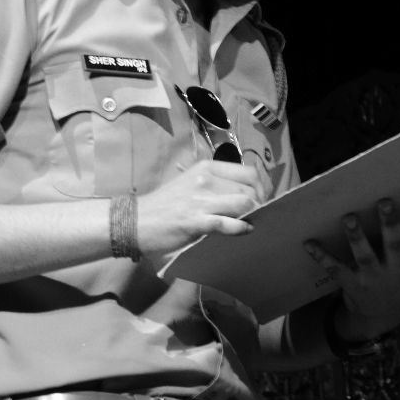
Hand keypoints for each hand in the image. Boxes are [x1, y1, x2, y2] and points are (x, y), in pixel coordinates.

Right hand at [138, 160, 264, 264]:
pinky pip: (229, 223)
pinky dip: (241, 228)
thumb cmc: (166, 204)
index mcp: (206, 168)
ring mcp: (201, 200)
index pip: (249, 172)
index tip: (262, 199)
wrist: (136, 220)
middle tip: (260, 215)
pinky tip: (244, 231)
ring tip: (251, 223)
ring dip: (253, 215)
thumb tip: (246, 193)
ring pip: (244, 203)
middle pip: (250, 188)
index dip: (261, 187)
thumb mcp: (191, 183)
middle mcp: (206, 180)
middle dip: (261, 203)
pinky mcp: (196, 221)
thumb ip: (216, 184)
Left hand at [303, 194, 399, 340]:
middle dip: (390, 224)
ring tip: (348, 217)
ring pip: (364, 254)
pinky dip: (320, 255)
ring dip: (356, 236)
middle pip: (395, 244)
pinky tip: (308, 242)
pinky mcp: (351, 282)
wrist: (380, 317)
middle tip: (384, 201)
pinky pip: (335, 268)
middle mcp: (398, 268)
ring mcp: (374, 276)